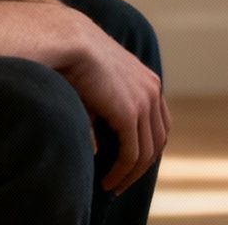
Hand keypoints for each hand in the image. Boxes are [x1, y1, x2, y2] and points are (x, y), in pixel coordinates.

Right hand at [58, 16, 169, 194]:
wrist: (68, 41)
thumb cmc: (73, 59)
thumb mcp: (97, 87)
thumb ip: (104, 114)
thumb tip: (96, 149)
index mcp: (148, 81)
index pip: (159, 124)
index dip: (147, 147)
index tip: (129, 165)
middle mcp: (152, 90)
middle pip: (157, 140)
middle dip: (141, 166)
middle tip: (121, 182)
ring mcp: (144, 102)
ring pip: (146, 153)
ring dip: (130, 175)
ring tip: (113, 186)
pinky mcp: (129, 114)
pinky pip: (131, 154)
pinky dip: (121, 172)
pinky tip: (107, 181)